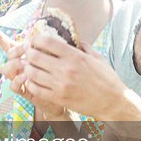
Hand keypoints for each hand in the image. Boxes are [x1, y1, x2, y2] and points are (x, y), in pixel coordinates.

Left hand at [3, 28, 127, 120]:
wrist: (113, 102)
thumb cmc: (107, 79)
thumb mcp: (98, 58)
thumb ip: (84, 47)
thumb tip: (74, 38)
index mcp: (75, 56)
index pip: (46, 41)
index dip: (36, 39)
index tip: (35, 41)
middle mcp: (66, 69)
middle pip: (34, 56)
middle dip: (29, 52)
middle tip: (29, 53)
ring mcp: (61, 84)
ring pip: (32, 73)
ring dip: (28, 68)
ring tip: (30, 67)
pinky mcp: (58, 98)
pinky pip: (36, 89)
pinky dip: (31, 83)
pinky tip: (34, 81)